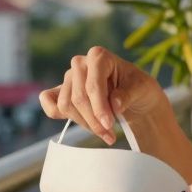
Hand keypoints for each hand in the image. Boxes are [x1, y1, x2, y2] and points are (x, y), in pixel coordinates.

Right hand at [38, 46, 165, 143]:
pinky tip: (81, 122)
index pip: (92, 85)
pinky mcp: (61, 91)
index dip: (99, 108)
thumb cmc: (138, 88)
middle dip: (93, 121)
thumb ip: (128, 94)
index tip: (109, 124)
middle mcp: (80, 64)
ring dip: (84, 124)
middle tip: (110, 135)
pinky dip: (60, 116)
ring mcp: (69, 77)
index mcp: (99, 56)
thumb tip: (114, 104)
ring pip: (66, 105)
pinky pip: (49, 103)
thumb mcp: (142, 89)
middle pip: (78, 98)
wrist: (134, 96)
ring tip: (104, 133)